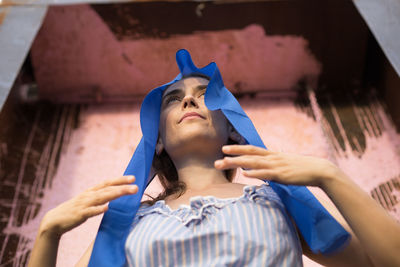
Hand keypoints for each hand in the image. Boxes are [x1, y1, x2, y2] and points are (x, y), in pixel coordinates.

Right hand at [40, 176, 137, 237]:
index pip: (108, 183)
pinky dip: (98, 209)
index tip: (133, 178)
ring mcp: (84, 204)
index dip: (120, 180)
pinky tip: (107, 208)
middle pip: (108, 189)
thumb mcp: (88, 201)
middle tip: (136, 185)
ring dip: (115, 194)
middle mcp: (89, 195)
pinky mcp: (79, 215)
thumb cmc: (74, 210)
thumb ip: (101, 197)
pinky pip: (90, 212)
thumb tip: (115, 194)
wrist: (54, 221)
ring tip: (127, 191)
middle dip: (123, 186)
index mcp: (91, 191)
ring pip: (102, 197)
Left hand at [215, 145, 339, 186]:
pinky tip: (245, 175)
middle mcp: (272, 158)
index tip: (224, 148)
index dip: (237, 148)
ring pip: (253, 163)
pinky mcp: (282, 175)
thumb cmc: (302, 168)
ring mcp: (276, 166)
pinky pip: (266, 174)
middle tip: (217, 160)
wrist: (319, 170)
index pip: (252, 149)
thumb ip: (273, 164)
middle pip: (248, 155)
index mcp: (272, 155)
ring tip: (224, 163)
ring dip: (237, 163)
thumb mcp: (285, 164)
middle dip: (232, 157)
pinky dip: (255, 174)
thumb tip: (263, 168)